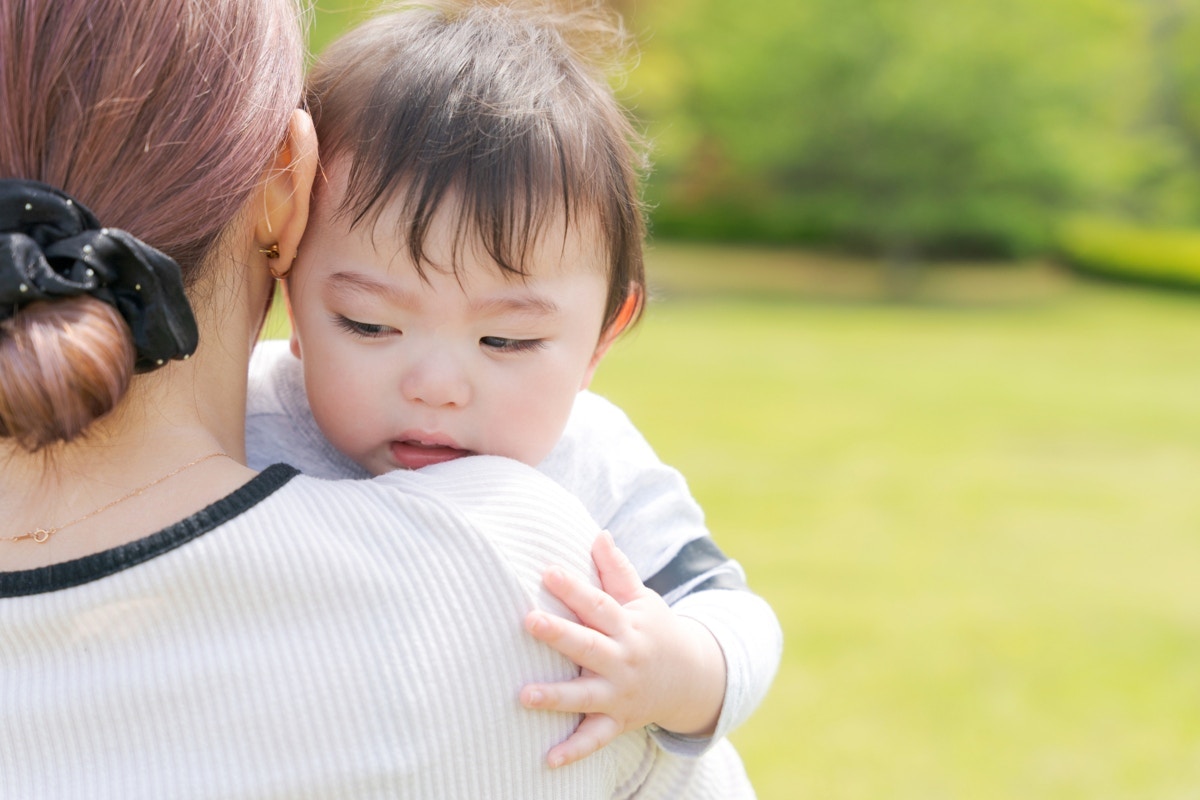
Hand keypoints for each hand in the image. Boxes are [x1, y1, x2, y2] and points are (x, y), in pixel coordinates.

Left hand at [520, 532, 725, 767]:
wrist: (693, 678)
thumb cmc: (654, 631)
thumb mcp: (642, 599)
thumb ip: (617, 570)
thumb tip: (598, 534)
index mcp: (626, 626)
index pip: (598, 604)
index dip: (573, 587)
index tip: (546, 571)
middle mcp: (622, 660)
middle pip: (588, 646)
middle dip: (559, 635)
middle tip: (529, 621)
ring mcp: (620, 694)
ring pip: (585, 697)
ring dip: (556, 697)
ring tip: (525, 695)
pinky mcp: (617, 721)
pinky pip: (594, 739)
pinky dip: (573, 752)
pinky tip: (547, 761)